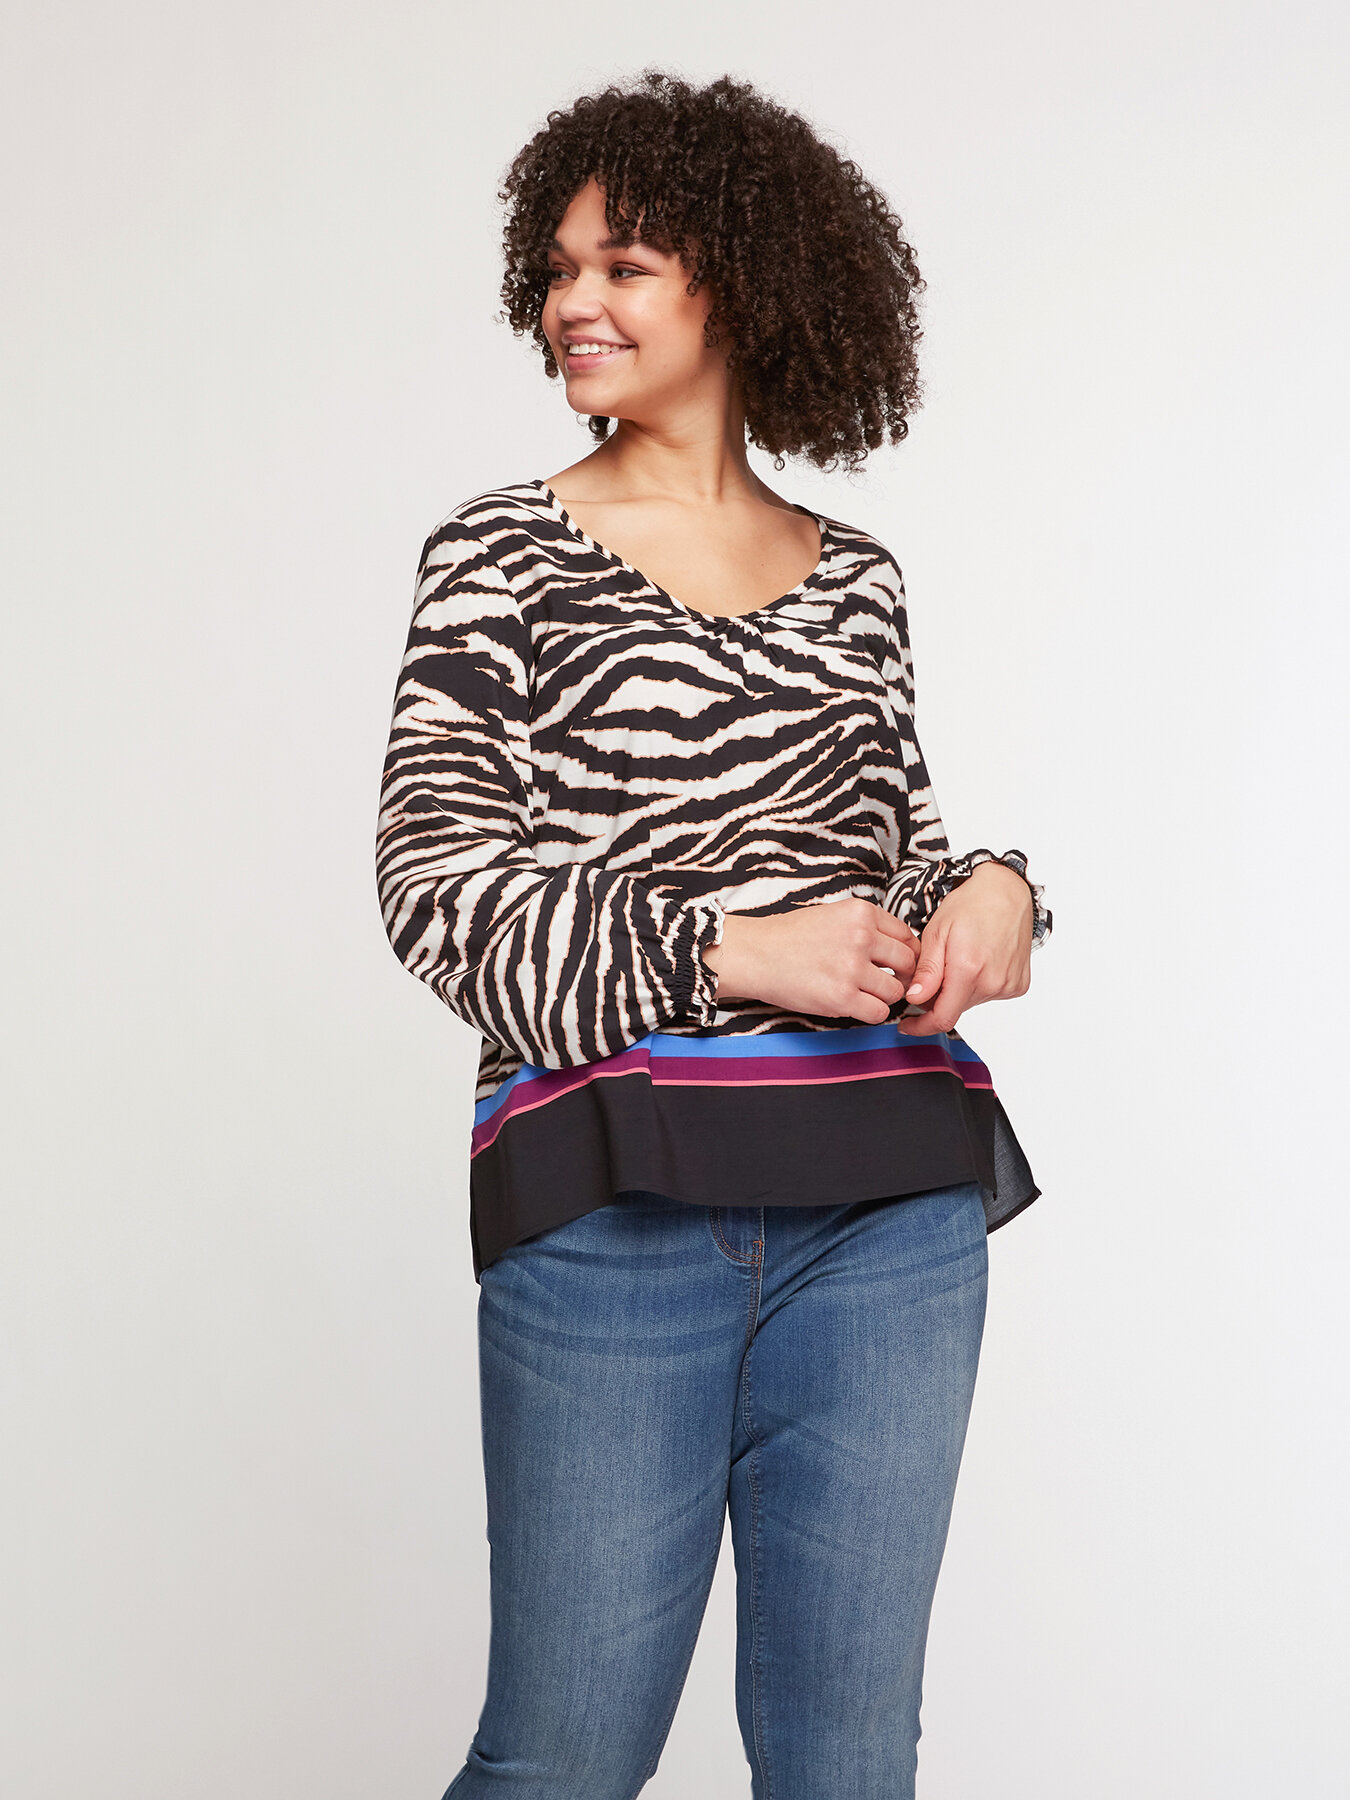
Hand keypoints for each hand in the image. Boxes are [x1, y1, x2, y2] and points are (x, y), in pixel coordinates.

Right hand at [702, 898, 921, 1023]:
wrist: (754, 954)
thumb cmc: (789, 937)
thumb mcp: (833, 915)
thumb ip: (866, 927)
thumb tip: (900, 949)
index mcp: (861, 913)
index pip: (907, 936)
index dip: (907, 953)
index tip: (898, 964)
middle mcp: (861, 937)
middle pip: (908, 963)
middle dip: (902, 976)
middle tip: (887, 982)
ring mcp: (852, 968)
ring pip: (895, 991)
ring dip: (884, 997)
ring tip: (865, 994)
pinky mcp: (842, 997)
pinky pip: (878, 1013)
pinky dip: (872, 1013)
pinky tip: (856, 1006)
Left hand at [896, 861, 1034, 1035]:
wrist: (1006, 892)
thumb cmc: (970, 905)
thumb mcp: (936, 933)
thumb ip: (926, 971)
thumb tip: (914, 999)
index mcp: (968, 969)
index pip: (942, 1018)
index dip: (921, 1026)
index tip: (907, 1025)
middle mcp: (993, 982)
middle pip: (954, 1009)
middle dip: (936, 998)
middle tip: (931, 972)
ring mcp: (1008, 985)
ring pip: (969, 1002)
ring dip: (957, 990)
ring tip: (958, 958)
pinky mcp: (1018, 984)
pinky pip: (988, 995)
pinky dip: (976, 984)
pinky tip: (977, 961)